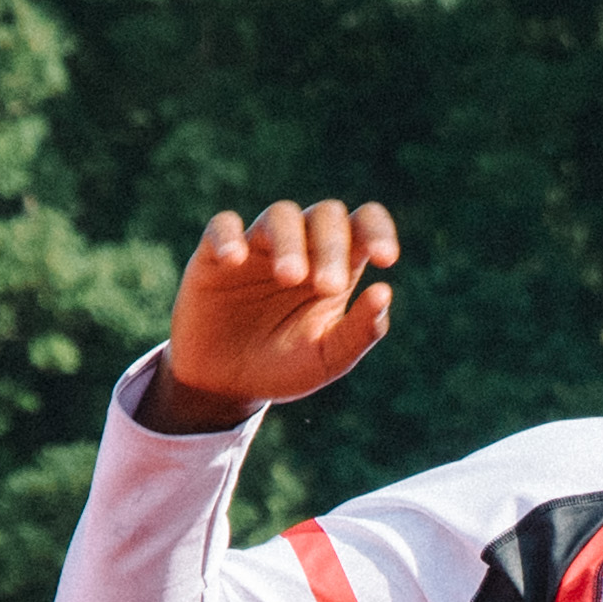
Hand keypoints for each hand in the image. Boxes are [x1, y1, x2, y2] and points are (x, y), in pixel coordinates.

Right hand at [140, 197, 399, 433]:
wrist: (226, 387)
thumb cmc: (284, 367)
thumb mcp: (327, 359)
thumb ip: (358, 331)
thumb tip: (384, 291)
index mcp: (338, 264)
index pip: (364, 223)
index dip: (378, 230)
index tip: (387, 259)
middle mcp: (302, 245)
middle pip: (326, 215)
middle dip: (332, 247)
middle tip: (329, 287)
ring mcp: (258, 246)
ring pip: (280, 214)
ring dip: (289, 241)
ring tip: (289, 277)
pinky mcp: (215, 255)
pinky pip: (222, 227)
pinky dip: (229, 236)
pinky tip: (234, 260)